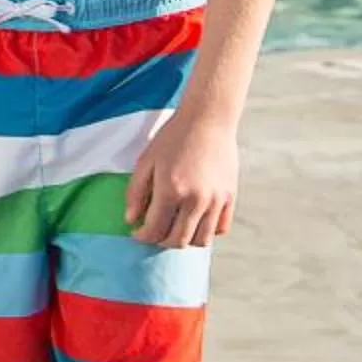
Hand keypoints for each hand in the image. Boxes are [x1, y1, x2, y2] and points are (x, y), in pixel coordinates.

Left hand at [125, 111, 238, 248]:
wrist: (207, 120)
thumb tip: (131, 220)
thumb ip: (135, 192)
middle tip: (153, 231)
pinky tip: (194, 220)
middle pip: (178, 240)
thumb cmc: (172, 138)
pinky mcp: (230, 198)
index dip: (142, 237)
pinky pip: (220, 229)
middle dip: (161, 241)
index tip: (137, 232)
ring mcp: (216, 201)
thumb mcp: (146, 161)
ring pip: (201, 240)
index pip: (155, 230)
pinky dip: (206, 230)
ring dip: (184, 239)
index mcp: (171, 191)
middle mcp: (196, 200)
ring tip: (173, 227)